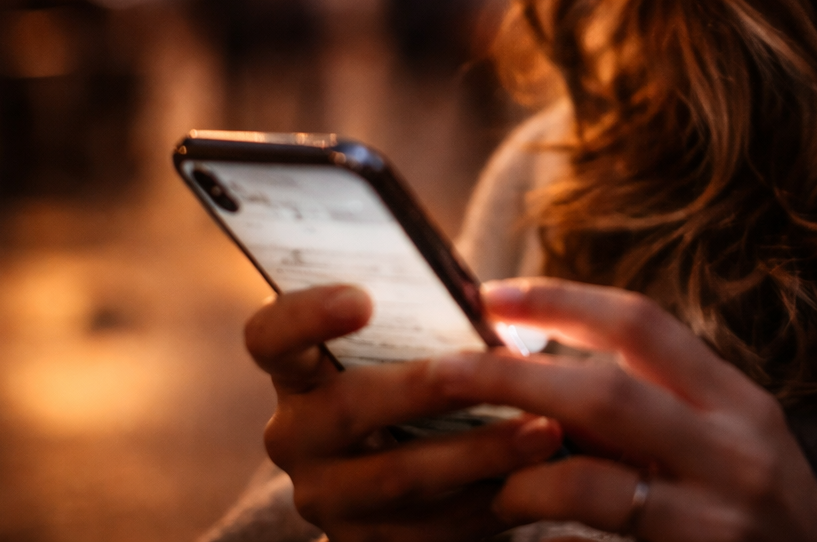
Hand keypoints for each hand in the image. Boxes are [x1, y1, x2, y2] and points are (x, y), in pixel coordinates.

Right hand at [243, 284, 565, 540]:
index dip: (305, 315)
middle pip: (348, 407)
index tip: (363, 298)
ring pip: (402, 476)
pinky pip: (436, 527)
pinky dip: (493, 499)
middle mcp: (298, 438)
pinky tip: (543, 479)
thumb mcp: (407, 357)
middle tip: (498, 364)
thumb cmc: (420, 392)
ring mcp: (329, 500)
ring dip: (482, 451)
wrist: (419, 486)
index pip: (270, 338)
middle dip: (430, 387)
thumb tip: (490, 304)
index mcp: (298, 374)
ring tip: (546, 429)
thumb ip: (427, 327)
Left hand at [461, 278, 816, 540]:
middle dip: (511, 377)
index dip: (558, 302)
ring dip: (523, 477)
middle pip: (604, 391)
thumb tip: (550, 369)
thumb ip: (664, 410)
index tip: (488, 294)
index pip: (642, 324)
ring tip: (491, 484)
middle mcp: (736, 453)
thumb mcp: (734, 451)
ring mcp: (717, 521)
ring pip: (590, 481)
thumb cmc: (766, 526)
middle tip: (442, 373)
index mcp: (740, 404)